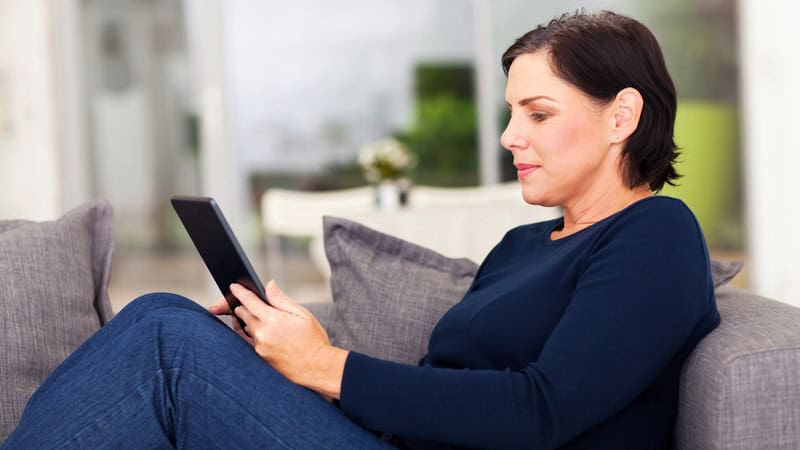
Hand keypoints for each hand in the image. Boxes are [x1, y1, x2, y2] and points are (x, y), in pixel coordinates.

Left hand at [211, 281, 347, 399]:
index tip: (234, 287)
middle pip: (242, 314)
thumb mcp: (301, 314)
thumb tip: (269, 286)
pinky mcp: (259, 356)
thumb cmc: (312, 341)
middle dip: (240, 305)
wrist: (315, 367)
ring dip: (246, 320)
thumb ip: (281, 299)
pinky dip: (250, 333)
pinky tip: (257, 330)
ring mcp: (258, 346)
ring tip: (250, 314)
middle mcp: (261, 333)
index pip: (248, 301)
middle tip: (242, 300)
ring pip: (245, 328)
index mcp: (272, 319)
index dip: (239, 292)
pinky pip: (248, 341)